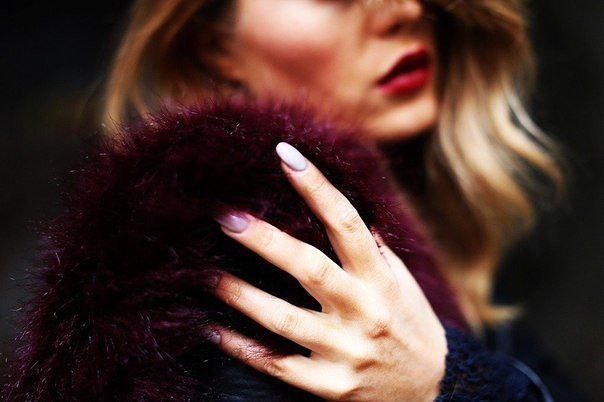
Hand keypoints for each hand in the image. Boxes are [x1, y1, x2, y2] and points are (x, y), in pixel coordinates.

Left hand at [202, 142, 446, 401]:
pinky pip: (278, 364)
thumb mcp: (403, 283)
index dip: (316, 186)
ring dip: (241, 295)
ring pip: (284, 318)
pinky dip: (243, 348)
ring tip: (207, 274)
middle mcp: (364, 310)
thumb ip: (374, 250)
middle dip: (265, 240)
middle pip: (309, 267)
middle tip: (225, 217)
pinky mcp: (331, 385)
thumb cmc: (411, 325)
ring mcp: (347, 350)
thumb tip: (348, 213)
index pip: (346, 222)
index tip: (284, 154)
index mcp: (380, 278)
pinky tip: (214, 330)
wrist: (432, 391)